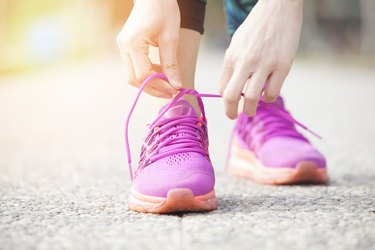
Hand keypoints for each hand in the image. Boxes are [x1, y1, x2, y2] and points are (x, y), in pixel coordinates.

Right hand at [117, 0, 181, 97]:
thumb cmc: (163, 10)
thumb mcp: (170, 37)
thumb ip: (171, 64)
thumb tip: (176, 85)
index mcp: (133, 43)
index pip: (142, 75)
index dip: (159, 86)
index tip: (174, 90)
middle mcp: (124, 47)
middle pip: (133, 79)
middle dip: (152, 89)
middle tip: (170, 92)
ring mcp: (123, 47)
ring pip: (131, 76)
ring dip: (149, 83)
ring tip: (167, 83)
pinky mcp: (126, 47)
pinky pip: (133, 67)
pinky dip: (146, 74)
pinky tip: (160, 73)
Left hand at [219, 0, 302, 118]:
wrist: (278, 6)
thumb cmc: (256, 26)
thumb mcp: (237, 43)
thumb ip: (233, 64)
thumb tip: (230, 86)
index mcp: (231, 57)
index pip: (222, 88)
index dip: (225, 100)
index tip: (231, 104)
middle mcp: (245, 62)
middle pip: (231, 97)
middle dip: (231, 112)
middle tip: (235, 116)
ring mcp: (264, 64)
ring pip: (252, 99)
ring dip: (251, 110)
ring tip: (252, 110)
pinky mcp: (282, 65)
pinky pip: (272, 92)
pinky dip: (269, 98)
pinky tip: (268, 94)